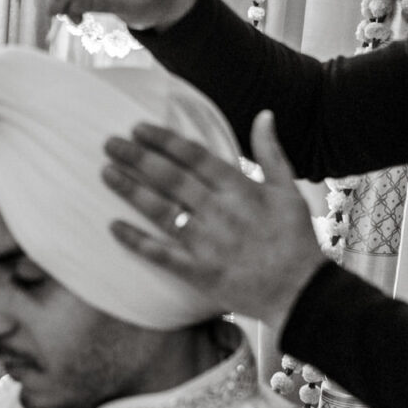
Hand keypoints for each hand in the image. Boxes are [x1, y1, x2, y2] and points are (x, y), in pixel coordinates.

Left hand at [103, 110, 326, 340]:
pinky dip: (136, 241)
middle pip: (170, 178)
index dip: (164, 140)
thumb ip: (271, 152)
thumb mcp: (289, 191)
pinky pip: (162, 255)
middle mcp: (219, 212)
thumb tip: (264, 114)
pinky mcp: (199, 272)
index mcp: (240, 189)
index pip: (194, 156)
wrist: (302, 292)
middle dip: (137, 158)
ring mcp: (207, 243)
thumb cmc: (295, 240)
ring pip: (161, 210)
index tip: (138, 128)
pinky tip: (113, 227)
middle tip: (109, 143)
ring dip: (131, 190)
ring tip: (106, 173)